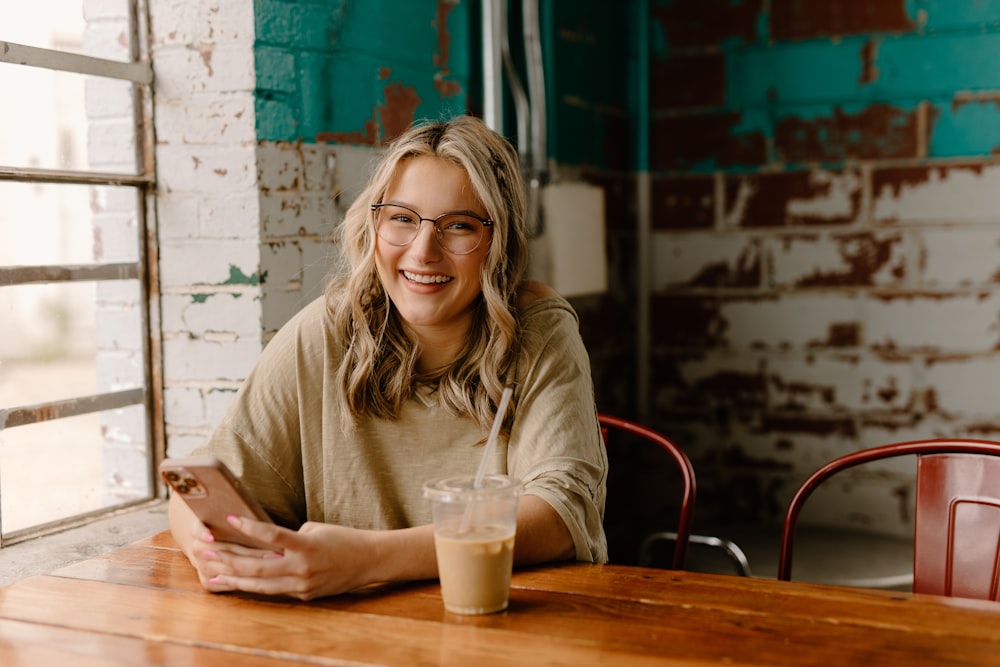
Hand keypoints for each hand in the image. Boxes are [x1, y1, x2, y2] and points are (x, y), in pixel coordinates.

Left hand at [199, 516, 379, 600]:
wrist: (369, 560)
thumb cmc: (343, 539)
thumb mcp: (316, 529)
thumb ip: (289, 538)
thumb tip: (264, 542)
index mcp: (307, 545)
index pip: (272, 535)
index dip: (249, 527)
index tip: (230, 518)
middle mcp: (302, 567)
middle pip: (257, 566)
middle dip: (228, 558)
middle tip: (206, 550)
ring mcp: (302, 584)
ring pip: (259, 584)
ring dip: (233, 579)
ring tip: (212, 574)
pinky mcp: (303, 595)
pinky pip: (273, 590)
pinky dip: (254, 586)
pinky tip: (238, 583)